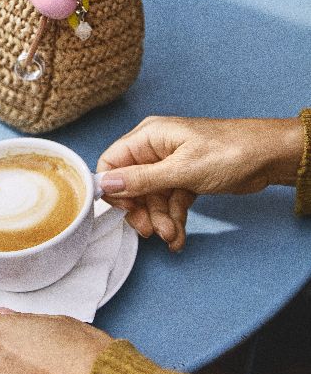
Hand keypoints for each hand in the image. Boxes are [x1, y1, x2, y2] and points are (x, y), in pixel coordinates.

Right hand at [97, 116, 301, 250]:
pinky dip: (174, 219)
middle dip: (142, 211)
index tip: (125, 210)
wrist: (268, 157)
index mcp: (149, 136)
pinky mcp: (186, 178)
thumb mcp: (181, 169)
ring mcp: (171, 164)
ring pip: (152, 198)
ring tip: (172, 236)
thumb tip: (106, 184)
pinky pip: (170, 202)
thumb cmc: (230, 151)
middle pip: (132, 185)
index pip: (113, 161)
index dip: (114, 188)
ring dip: (161, 220)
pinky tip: (179, 236)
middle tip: (151, 231)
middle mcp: (156, 149)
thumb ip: (141, 179)